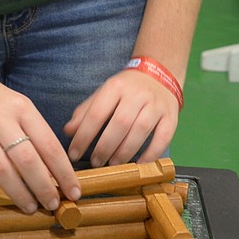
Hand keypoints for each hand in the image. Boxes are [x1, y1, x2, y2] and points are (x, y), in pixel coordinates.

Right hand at [0, 66, 81, 213]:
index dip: (63, 173)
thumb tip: (54, 172)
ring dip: (17, 192)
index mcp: (21, 107)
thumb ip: (33, 133)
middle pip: (26, 159)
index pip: (48, 145)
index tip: (73, 192)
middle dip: (44, 187)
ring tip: (29, 207)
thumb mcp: (17, 105)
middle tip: (52, 205)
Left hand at [63, 69, 178, 166]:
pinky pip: (162, 137)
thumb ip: (86, 112)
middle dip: (105, 146)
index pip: (97, 112)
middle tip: (96, 162)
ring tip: (114, 164)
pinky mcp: (171, 116)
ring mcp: (156, 105)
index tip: (74, 153)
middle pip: (119, 123)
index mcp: (115, 87)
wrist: (159, 74)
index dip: (84, 135)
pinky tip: (140, 164)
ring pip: (140, 131)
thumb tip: (68, 131)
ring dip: (125, 152)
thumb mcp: (104, 94)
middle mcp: (137, 95)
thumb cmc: (126, 89)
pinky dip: (151, 153)